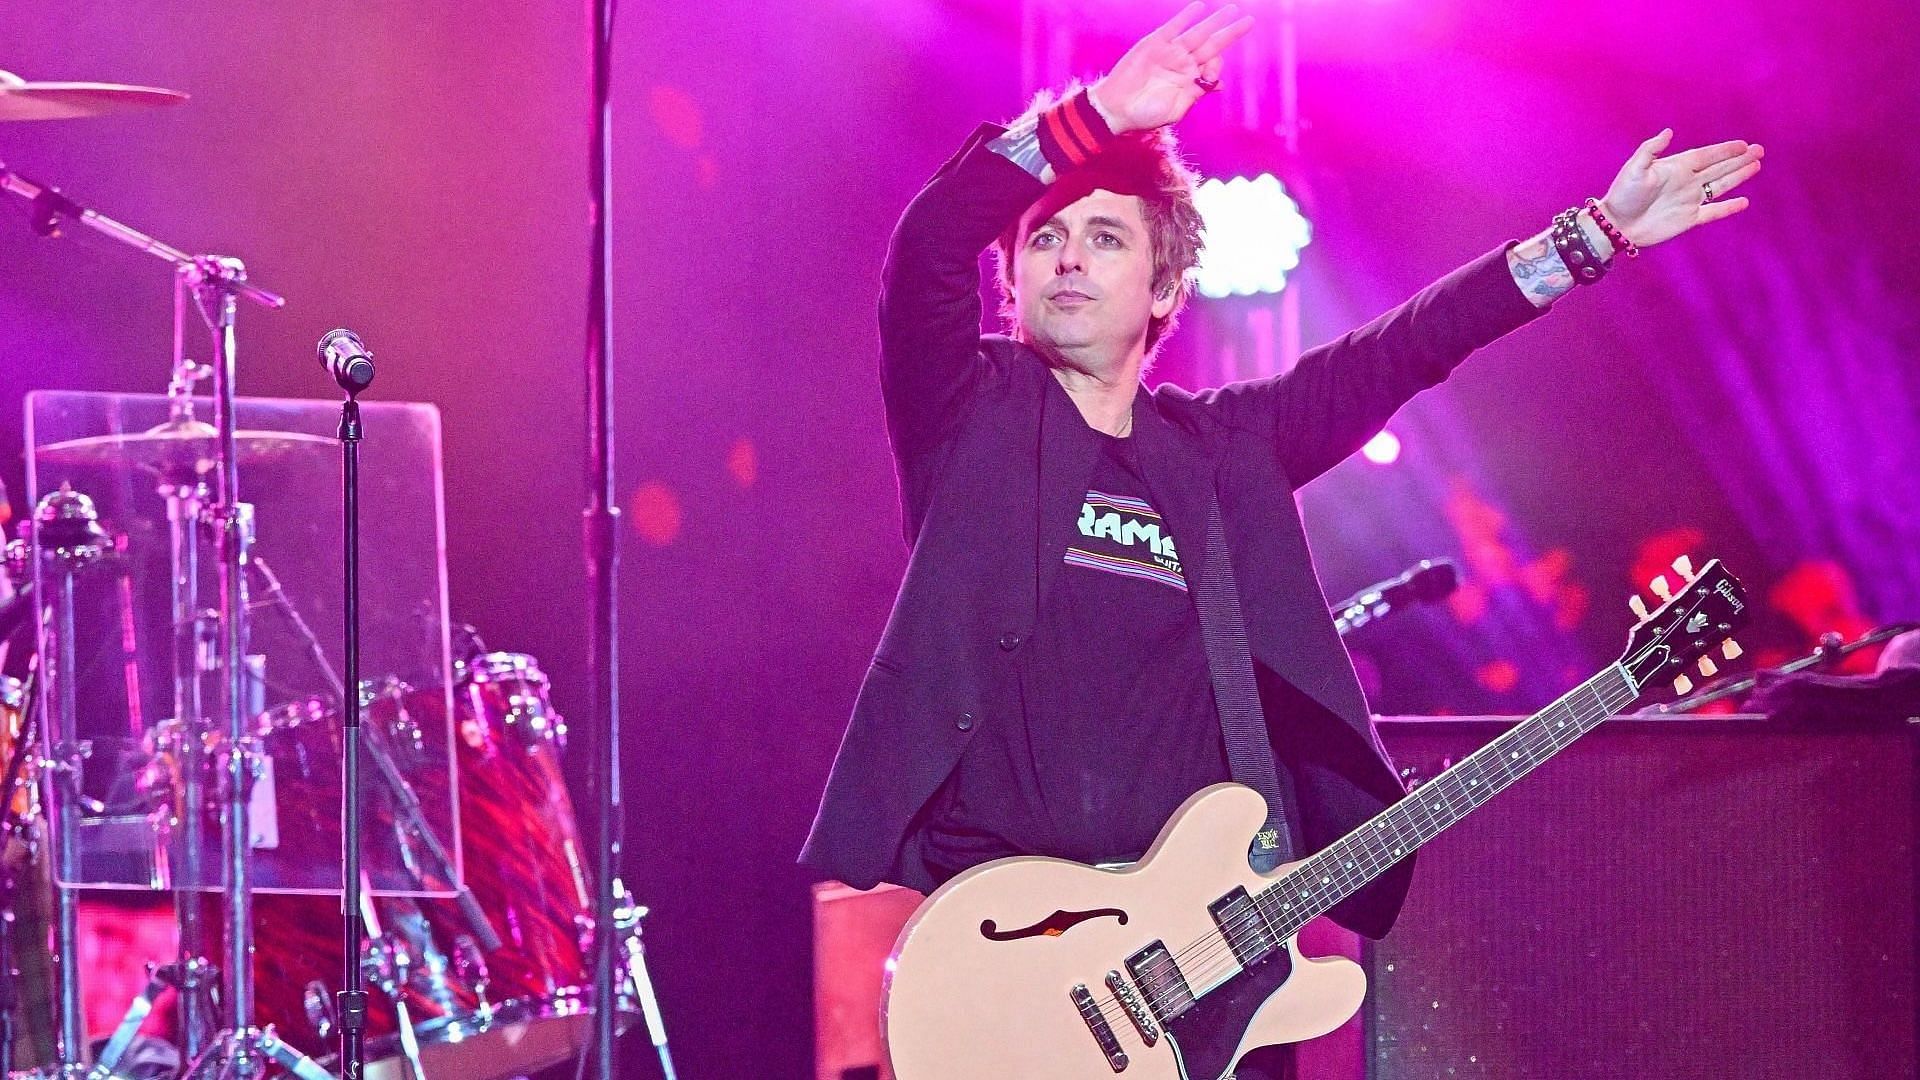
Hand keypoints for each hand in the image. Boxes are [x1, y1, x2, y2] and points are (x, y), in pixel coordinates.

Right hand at [1089, 3, 1254, 134]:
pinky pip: (1174, 27)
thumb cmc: (1146, 115)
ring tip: (1232, 9)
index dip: (1217, 65)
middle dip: (1231, 33)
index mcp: (1191, 82)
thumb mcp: (1176, 109)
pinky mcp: (1155, 44)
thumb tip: (1220, 82)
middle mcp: (1183, 64)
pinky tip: (1200, 7)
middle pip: (1212, 45)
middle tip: (1250, 21)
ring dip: (1215, 21)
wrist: (1117, 109)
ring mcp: (1170, 53)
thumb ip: (1197, 92)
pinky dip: (1186, 17)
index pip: (1213, 66)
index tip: (1211, 71)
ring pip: (1198, 33)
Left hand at [1599, 130, 1763, 247]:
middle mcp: (1686, 182)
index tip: (1743, 145)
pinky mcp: (1688, 219)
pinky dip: (1728, 208)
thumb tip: (1668, 132)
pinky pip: (1713, 212)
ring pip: (1720, 186)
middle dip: (1739, 160)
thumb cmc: (1623, 194)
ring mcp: (1689, 200)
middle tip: (1759, 150)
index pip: (1706, 156)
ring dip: (1738, 177)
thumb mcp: (1635, 168)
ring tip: (1757, 166)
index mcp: (1676, 167)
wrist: (1616, 224)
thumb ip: (1651, 150)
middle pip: (1719, 168)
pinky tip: (1744, 202)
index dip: (1725, 150)